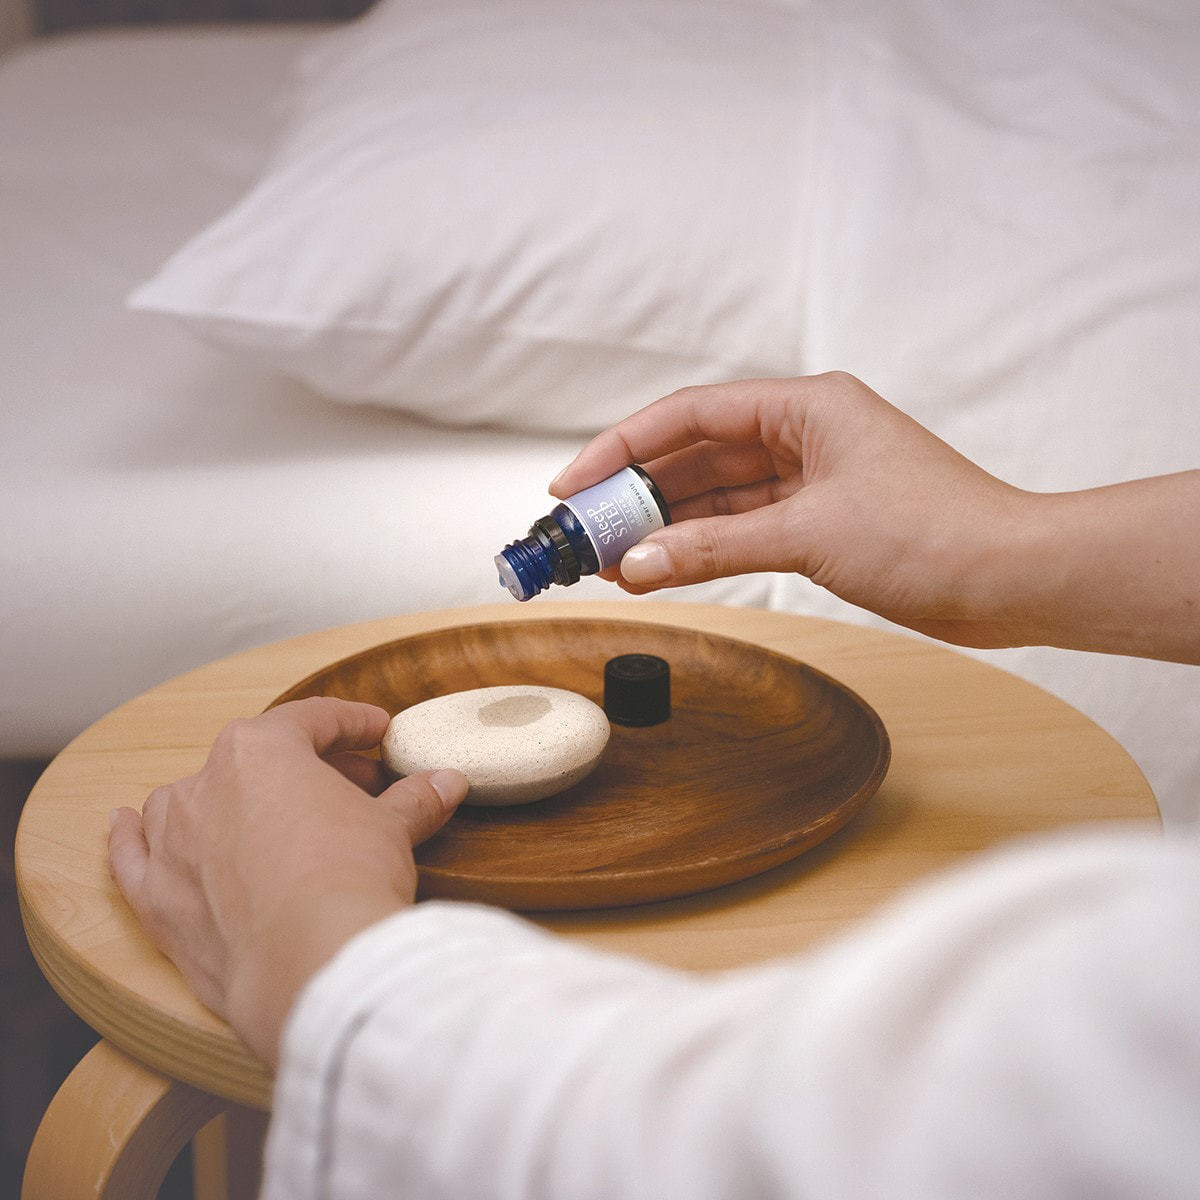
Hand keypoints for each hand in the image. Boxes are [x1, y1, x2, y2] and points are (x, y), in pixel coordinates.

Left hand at [108, 697, 467, 1065]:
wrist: (314, 962)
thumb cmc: (349, 879)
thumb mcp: (393, 829)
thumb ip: (412, 800)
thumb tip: (444, 783)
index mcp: (260, 751)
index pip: (311, 720)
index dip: (351, 723)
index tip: (375, 733)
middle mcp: (206, 785)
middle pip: (256, 759)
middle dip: (305, 768)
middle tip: (352, 785)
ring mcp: (174, 842)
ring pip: (187, 801)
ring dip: (223, 800)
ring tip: (260, 812)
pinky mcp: (157, 900)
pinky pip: (130, 857)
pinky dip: (127, 838)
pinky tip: (123, 822)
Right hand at [552, 373, 1033, 648]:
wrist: (1013, 579)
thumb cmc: (937, 533)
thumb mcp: (809, 535)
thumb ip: (714, 548)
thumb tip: (638, 566)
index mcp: (806, 406)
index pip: (691, 415)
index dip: (624, 447)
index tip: (575, 483)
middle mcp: (805, 434)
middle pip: (698, 456)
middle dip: (638, 494)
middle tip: (583, 532)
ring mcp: (813, 480)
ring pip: (717, 497)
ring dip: (665, 528)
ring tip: (608, 560)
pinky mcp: (822, 522)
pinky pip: (744, 529)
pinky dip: (703, 549)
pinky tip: (660, 569)